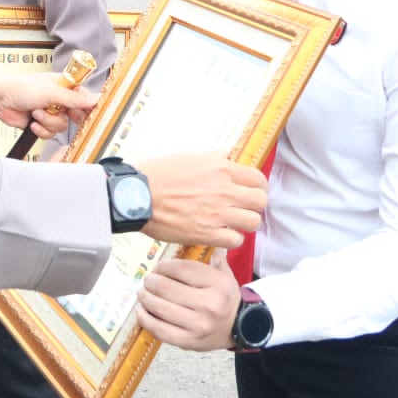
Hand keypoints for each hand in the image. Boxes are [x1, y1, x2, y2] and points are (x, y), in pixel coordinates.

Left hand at [0, 73, 98, 140]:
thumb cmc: (21, 87)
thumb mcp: (51, 92)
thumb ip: (73, 98)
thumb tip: (95, 99)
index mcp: (64, 86)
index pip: (84, 98)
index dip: (88, 107)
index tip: (90, 114)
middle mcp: (59, 100)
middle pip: (76, 115)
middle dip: (66, 116)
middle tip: (61, 114)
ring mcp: (51, 112)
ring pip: (62, 126)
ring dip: (48, 121)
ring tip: (37, 112)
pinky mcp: (42, 124)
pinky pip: (50, 133)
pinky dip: (41, 129)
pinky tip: (33, 121)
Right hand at [135, 153, 265, 248]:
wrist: (137, 195)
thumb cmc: (158, 174)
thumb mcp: (189, 157)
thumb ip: (213, 159)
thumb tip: (227, 157)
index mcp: (221, 168)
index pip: (258, 178)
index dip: (257, 186)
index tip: (250, 191)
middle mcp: (224, 190)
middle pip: (260, 201)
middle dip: (254, 205)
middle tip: (242, 208)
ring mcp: (217, 213)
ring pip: (252, 222)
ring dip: (244, 223)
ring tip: (232, 223)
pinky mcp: (207, 233)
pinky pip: (235, 240)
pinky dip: (231, 239)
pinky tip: (220, 234)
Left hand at [136, 253, 240, 350]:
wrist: (241, 328)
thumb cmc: (226, 298)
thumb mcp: (225, 274)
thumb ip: (213, 254)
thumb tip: (203, 232)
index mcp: (217, 284)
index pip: (180, 269)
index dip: (163, 267)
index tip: (158, 267)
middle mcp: (209, 305)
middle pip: (166, 288)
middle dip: (150, 281)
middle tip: (147, 280)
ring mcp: (198, 325)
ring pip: (159, 307)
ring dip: (144, 298)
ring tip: (142, 292)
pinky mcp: (188, 342)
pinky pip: (159, 329)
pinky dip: (145, 319)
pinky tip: (141, 310)